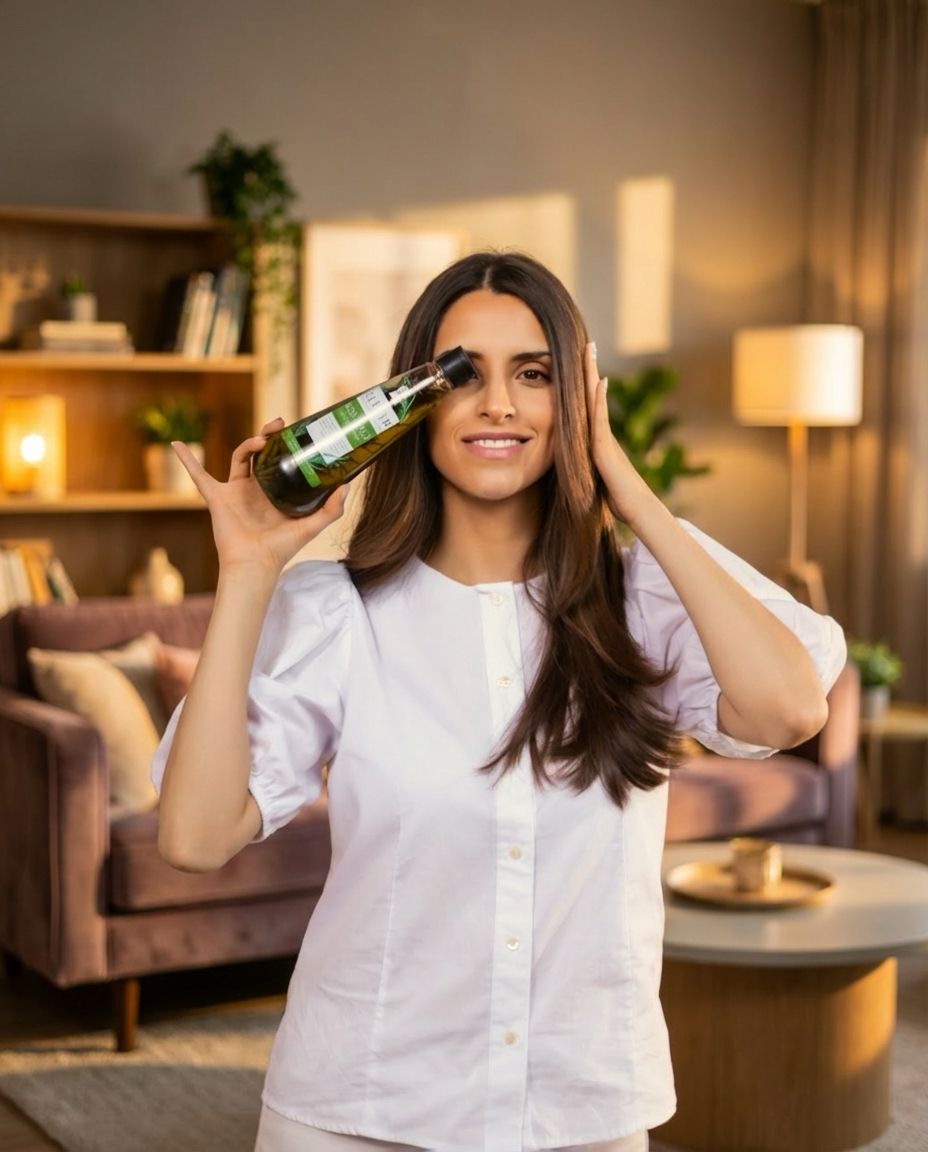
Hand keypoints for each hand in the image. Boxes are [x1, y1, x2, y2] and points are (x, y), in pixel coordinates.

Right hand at [172, 418, 349, 575]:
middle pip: (260, 452)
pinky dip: (187, 460)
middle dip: (268, 435)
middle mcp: (256, 488)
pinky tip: (176, 445)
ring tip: (262, 439)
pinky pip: (199, 476)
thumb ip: (332, 508)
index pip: (281, 460)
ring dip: (248, 444)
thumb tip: (348, 485)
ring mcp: (235, 490)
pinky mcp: (218, 497)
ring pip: (239, 457)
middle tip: (279, 424)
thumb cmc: (282, 548)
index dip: (286, 444)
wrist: (256, 564)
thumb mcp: (312, 526)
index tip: (295, 430)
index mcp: (275, 491)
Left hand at [584, 342, 652, 523]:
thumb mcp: (596, 476)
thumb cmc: (618, 497)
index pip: (588, 406)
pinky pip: (600, 420)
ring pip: (596, 401)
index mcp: (597, 439)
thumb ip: (588, 464)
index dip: (584, 384)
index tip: (581, 362)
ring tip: (590, 351)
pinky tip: (599, 382)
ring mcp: (605, 439)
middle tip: (588, 343)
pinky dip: (599, 401)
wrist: (638, 509)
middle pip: (593, 395)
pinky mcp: (605, 450)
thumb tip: (578, 462)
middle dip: (589, 369)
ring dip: (592, 375)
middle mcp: (602, 434)